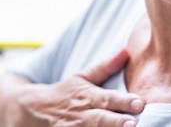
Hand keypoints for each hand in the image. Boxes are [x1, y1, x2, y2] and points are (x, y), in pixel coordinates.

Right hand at [18, 49, 144, 126]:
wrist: (30, 111)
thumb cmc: (64, 94)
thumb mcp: (81, 78)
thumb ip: (105, 67)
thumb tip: (127, 51)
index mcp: (87, 97)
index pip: (108, 99)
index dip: (124, 102)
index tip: (140, 103)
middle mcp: (81, 115)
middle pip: (101, 120)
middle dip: (117, 122)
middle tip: (135, 124)